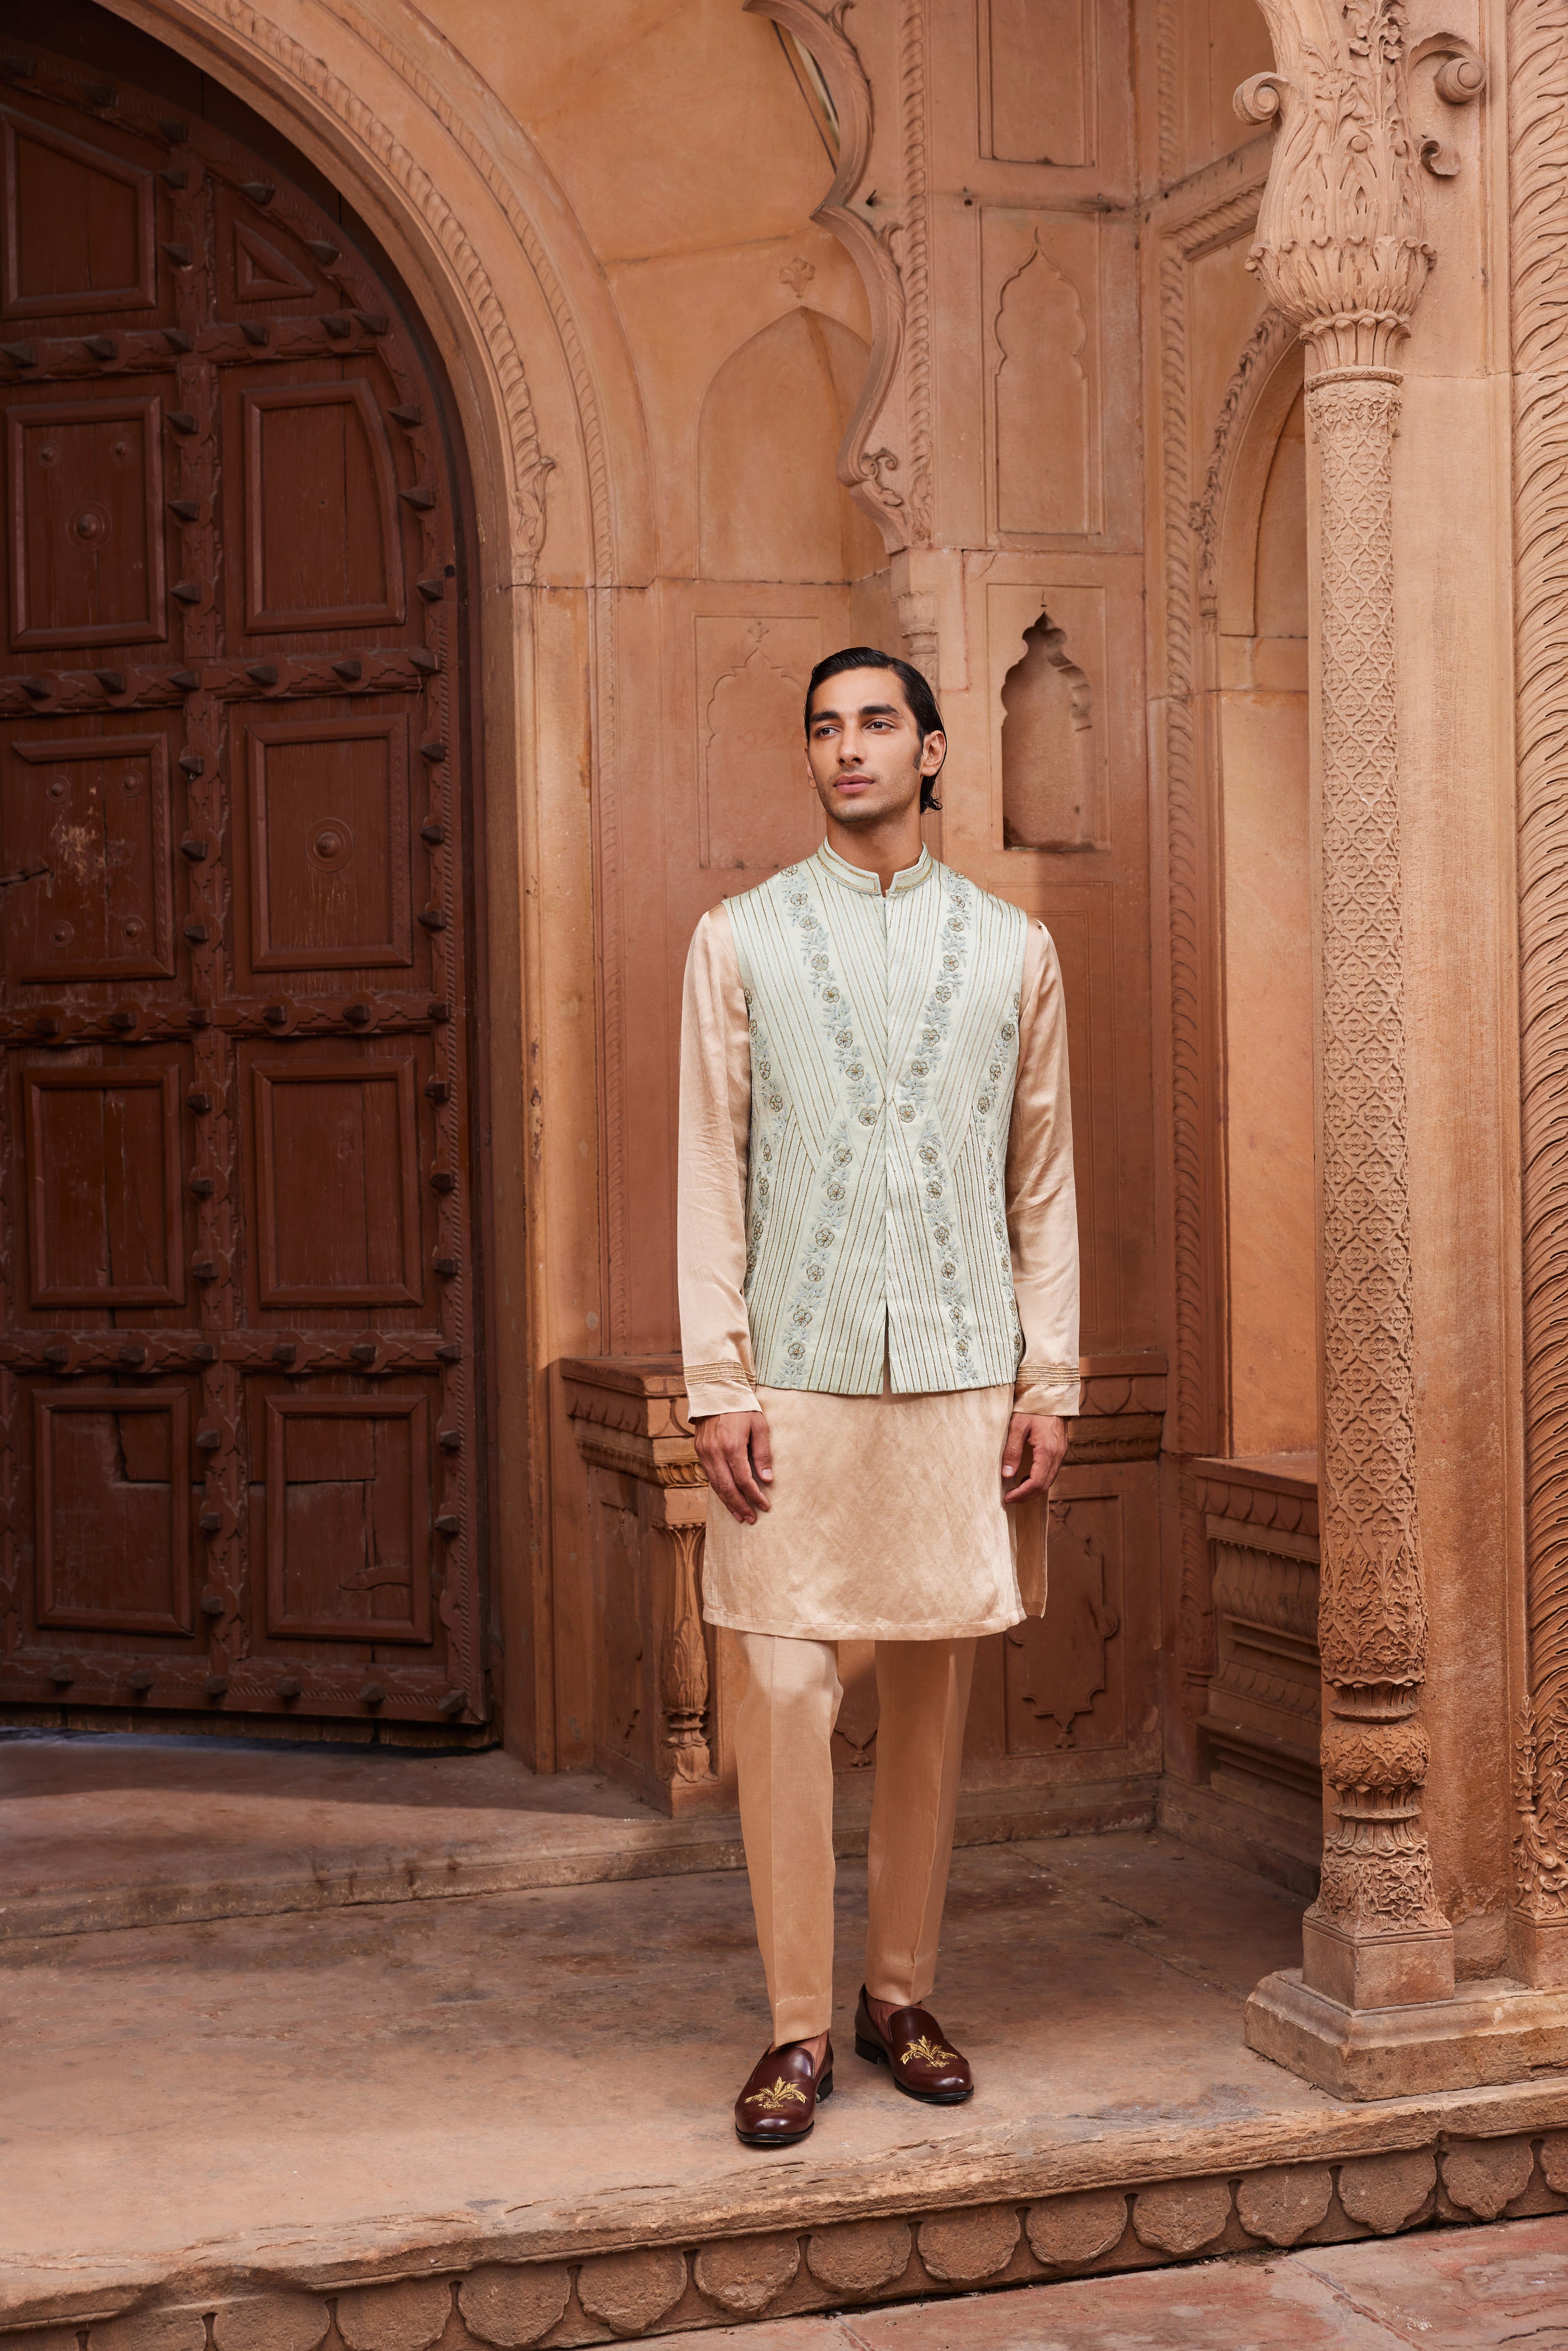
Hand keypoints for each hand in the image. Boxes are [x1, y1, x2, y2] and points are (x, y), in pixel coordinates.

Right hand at [693, 1410, 773, 1524]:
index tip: (765, 1506)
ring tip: (740, 1515)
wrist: (716, 1392)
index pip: (744, 1480)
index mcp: (731, 1446)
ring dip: (728, 1502)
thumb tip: (767, 1479)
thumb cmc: (742, 1408)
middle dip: (740, 1506)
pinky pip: (709, 1476)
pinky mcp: (699, 1451)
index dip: (755, 1496)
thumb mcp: (759, 1426)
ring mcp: (704, 1453)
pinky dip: (719, 1490)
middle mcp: (715, 1452)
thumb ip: (763, 1453)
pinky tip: (728, 1498)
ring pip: (716, 1485)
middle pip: (727, 1488)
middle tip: (751, 1519)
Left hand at [1001, 1411, 1067, 1504]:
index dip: (1021, 1494)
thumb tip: (1006, 1475)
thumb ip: (1012, 1451)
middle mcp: (1057, 1455)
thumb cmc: (1032, 1407)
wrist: (1051, 1394)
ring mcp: (1061, 1453)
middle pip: (1044, 1486)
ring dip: (1033, 1489)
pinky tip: (1026, 1478)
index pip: (1036, 1483)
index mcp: (1047, 1450)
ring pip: (1049, 1481)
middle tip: (1009, 1498)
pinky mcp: (1060, 1451)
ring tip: (1015, 1491)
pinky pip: (1051, 1472)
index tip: (1007, 1498)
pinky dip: (1039, 1480)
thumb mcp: (1017, 1426)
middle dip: (1026, 1496)